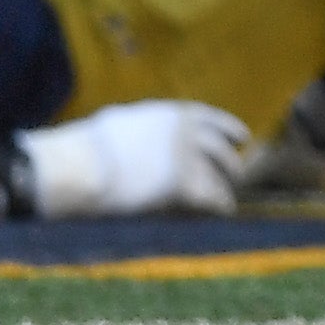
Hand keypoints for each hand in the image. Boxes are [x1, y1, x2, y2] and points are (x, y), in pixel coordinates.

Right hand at [17, 100, 247, 216]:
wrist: (82, 165)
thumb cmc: (86, 148)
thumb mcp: (118, 123)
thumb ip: (138, 126)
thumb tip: (130, 128)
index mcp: (168, 114)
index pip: (209, 118)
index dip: (229, 128)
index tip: (242, 137)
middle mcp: (183, 131)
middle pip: (220, 146)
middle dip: (230, 160)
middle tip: (238, 172)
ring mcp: (184, 155)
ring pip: (218, 171)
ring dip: (226, 185)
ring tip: (230, 197)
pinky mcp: (181, 182)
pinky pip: (210, 194)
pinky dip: (219, 203)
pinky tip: (224, 210)